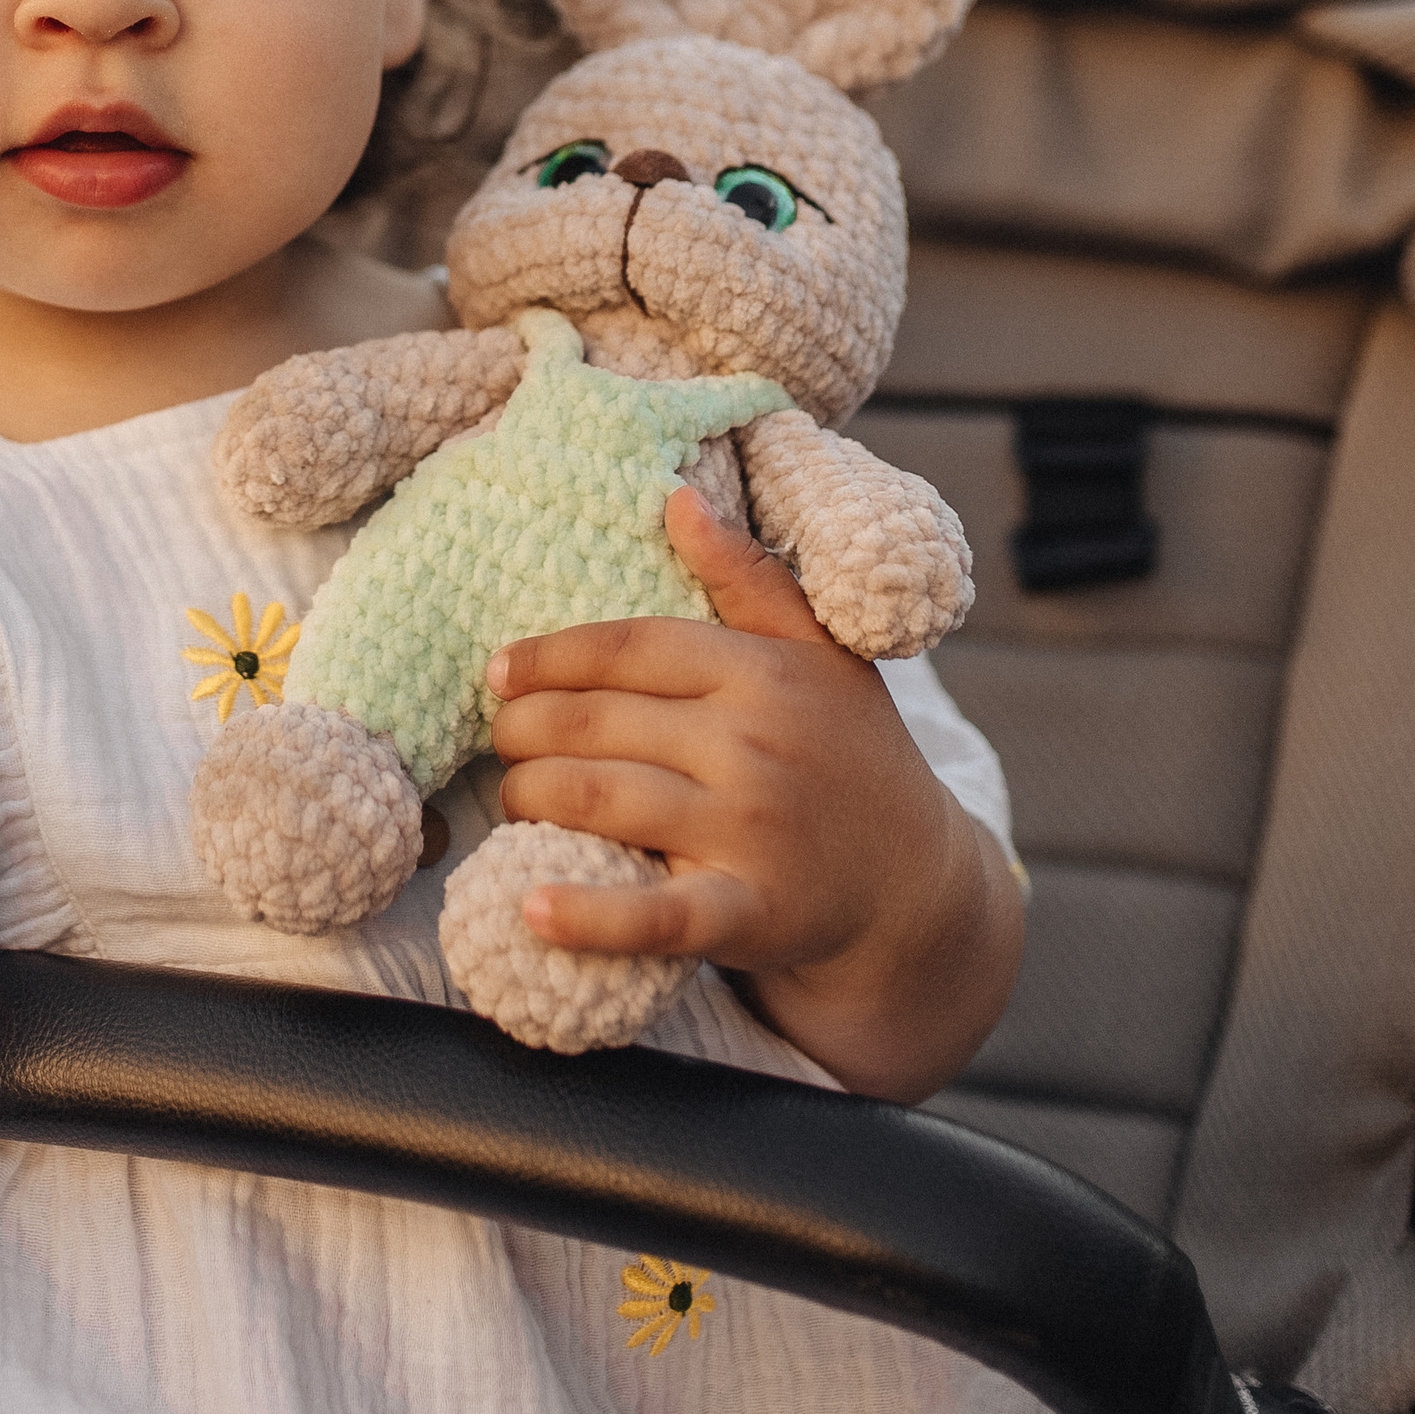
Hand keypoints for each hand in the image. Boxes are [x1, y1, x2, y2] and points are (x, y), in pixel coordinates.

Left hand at [484, 487, 1019, 1096]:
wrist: (917, 886)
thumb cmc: (851, 755)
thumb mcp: (819, 654)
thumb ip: (748, 576)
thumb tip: (676, 498)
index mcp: (762, 673)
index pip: (628, 648)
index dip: (549, 657)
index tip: (497, 671)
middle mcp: (754, 744)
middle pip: (599, 723)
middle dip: (525, 730)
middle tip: (501, 738)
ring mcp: (752, 830)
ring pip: (602, 799)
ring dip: (531, 795)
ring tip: (513, 795)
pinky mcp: (749, 912)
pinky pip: (656, 915)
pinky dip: (589, 915)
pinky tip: (532, 909)